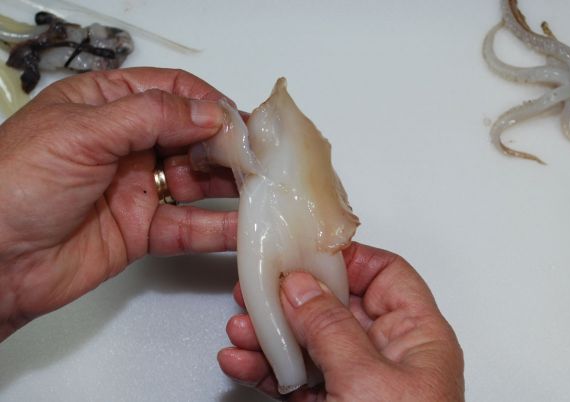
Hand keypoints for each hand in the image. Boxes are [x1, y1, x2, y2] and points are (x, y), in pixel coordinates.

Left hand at [0, 68, 237, 339]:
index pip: (171, 93)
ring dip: (228, 184)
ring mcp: (137, 189)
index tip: (237, 119)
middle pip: (191, 137)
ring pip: (196, 182)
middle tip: (258, 155)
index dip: (207, 103)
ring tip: (262, 188)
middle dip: (226, 145)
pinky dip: (217, 228)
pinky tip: (242, 227)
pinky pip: (188, 226)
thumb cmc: (14, 185)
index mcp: (107, 106)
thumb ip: (149, 116)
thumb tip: (206, 112)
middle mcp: (127, 145)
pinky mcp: (142, 230)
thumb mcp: (81, 132)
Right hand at [218, 242, 463, 400]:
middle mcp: (390, 357)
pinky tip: (242, 363)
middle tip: (259, 289)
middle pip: (337, 307)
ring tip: (241, 328)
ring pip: (310, 342)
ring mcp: (359, 384)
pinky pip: (297, 378)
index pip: (386, 275)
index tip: (306, 252)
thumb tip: (301, 286)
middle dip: (292, 298)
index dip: (347, 258)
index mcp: (418, 338)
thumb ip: (331, 329)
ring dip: (270, 334)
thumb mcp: (368, 382)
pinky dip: (267, 369)